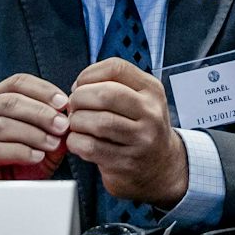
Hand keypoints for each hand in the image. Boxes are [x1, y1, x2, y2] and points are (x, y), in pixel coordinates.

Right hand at [0, 74, 68, 180]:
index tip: (64, 102)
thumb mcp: (42, 141)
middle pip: (9, 101)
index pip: (17, 83)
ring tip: (52, 143)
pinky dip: (19, 151)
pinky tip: (36, 156)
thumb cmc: (19, 163)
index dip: (42, 89)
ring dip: (32, 133)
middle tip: (62, 125)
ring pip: (1, 124)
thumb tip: (67, 114)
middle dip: (40, 112)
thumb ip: (53, 127)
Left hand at [66, 57, 189, 208]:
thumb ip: (113, 86)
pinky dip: (76, 142)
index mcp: (151, 90)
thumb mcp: (140, 99)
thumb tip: (77, 86)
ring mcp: (141, 139)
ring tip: (76, 124)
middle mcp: (150, 112)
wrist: (160, 166)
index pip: (116, 68)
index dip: (89, 74)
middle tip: (74, 106)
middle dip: (79, 98)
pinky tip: (79, 141)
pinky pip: (91, 147)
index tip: (80, 85)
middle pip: (105, 94)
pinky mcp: (127, 162)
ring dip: (76, 122)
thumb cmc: (142, 129)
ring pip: (97, 121)